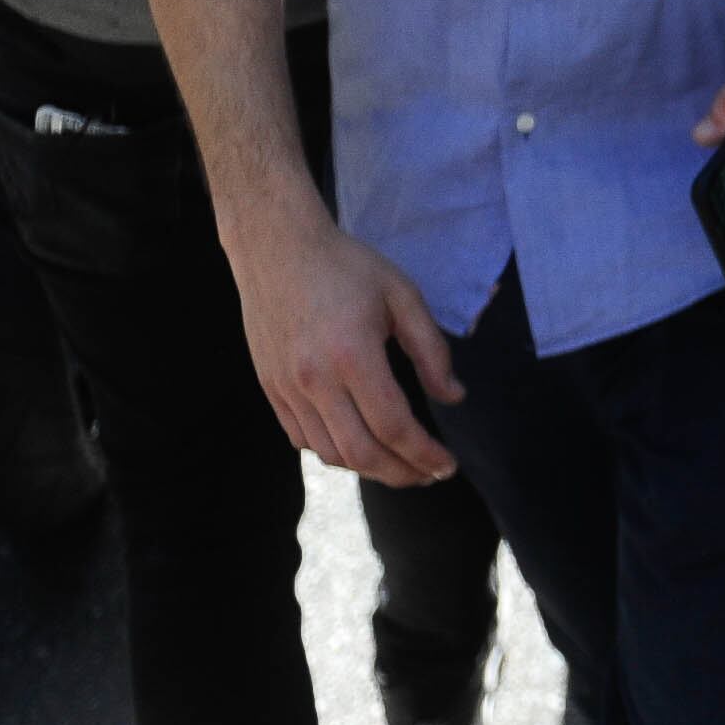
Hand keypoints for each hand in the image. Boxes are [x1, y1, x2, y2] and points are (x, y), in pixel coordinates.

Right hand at [223, 203, 462, 486]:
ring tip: (400, 465)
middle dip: (400, 474)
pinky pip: (302, 439)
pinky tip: (359, 445)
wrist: (277, 248)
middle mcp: (315, 380)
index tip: (447, 466)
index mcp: (352, 355)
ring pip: (329, 453)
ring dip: (368, 469)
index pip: (393, 426)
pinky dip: (334, 452)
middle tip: (428, 476)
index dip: (424, 455)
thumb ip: (432, 350)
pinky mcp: (271, 389)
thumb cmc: (347, 267)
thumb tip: (454, 398)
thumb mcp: (402, 296)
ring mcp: (287, 388)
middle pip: (361, 453)